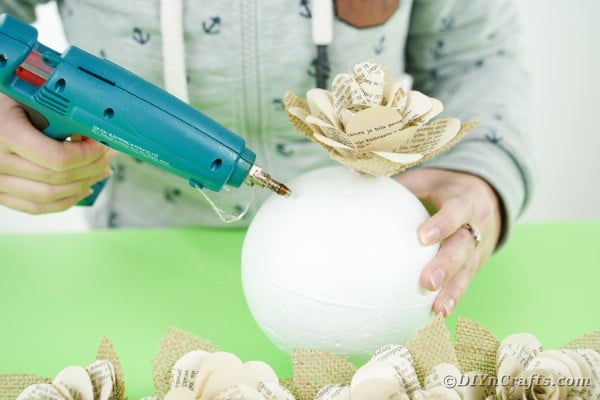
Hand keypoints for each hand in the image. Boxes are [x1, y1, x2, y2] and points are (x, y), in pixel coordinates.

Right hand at [0, 94, 116, 213]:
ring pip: (50, 196)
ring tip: (101, 171)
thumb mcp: (26, 95)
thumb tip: (94, 128)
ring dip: (82, 185)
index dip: (88, 154)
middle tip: (108, 155)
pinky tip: (82, 189)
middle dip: (92, 167)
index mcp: (4, 132)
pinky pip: (35, 206)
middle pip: (58, 178)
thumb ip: (56, 112)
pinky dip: (64, 201)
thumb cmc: (4, 99)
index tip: (102, 144)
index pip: (58, 158)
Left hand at [395, 167, 501, 315]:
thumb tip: (363, 182)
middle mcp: (477, 226)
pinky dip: (453, 299)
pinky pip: (466, 283)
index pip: (455, 212)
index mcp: (465, 201)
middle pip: (463, 248)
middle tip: (426, 282)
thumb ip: (405, 185)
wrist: (489, 196)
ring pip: (467, 271)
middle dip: (446, 266)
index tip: (421, 238)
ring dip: (452, 291)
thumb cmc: (447, 188)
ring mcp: (479, 249)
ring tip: (437, 309)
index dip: (442, 225)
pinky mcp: (476, 265)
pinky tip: (438, 315)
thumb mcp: (430, 178)